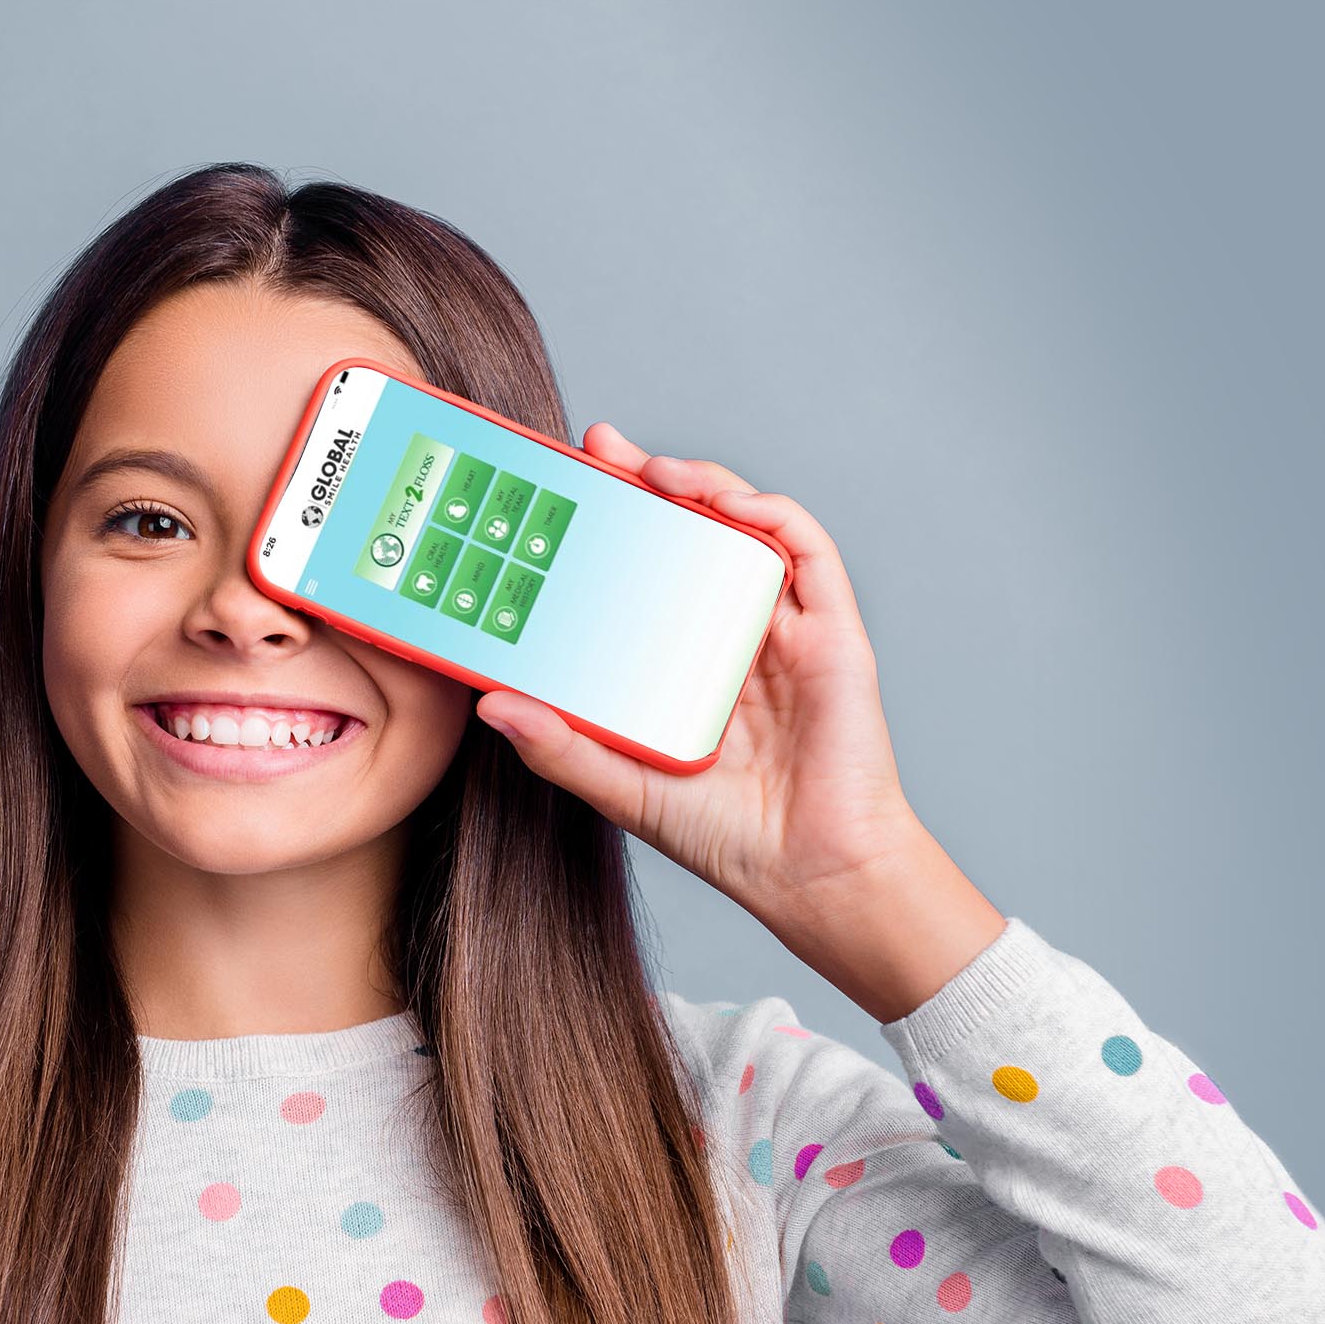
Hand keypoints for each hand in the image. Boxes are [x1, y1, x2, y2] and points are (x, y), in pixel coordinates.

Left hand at [474, 422, 919, 920]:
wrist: (810, 875)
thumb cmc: (727, 838)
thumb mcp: (623, 788)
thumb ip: (561, 747)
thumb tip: (491, 704)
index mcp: (684, 662)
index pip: (643, 572)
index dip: (610, 524)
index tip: (563, 490)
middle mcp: (733, 634)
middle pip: (692, 532)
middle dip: (648, 480)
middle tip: (597, 448)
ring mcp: (785, 629)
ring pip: (748, 525)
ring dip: (706, 483)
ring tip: (653, 471)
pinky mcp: (832, 633)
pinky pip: (807, 550)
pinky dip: (769, 513)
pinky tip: (730, 503)